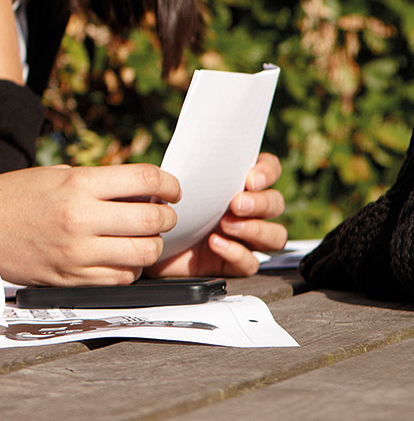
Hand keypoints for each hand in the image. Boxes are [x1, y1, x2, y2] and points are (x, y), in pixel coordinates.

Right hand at [0, 164, 181, 285]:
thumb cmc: (13, 196)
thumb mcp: (55, 175)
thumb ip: (98, 184)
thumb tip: (144, 194)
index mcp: (76, 184)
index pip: (146, 180)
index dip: (169, 184)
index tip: (171, 189)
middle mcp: (79, 218)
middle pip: (152, 220)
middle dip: (165, 216)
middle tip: (160, 214)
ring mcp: (76, 252)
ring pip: (144, 253)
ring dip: (150, 244)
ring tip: (139, 237)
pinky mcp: (71, 278)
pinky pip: (121, 278)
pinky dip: (129, 268)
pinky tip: (119, 257)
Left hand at [148, 153, 288, 276]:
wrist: (145, 242)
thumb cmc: (161, 208)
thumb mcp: (171, 185)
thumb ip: (188, 170)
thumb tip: (192, 157)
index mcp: (236, 185)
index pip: (268, 171)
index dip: (267, 172)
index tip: (251, 179)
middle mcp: (248, 211)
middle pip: (276, 204)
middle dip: (261, 203)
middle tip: (236, 204)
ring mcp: (244, 238)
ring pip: (275, 236)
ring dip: (256, 229)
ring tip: (226, 225)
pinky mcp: (235, 262)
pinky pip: (251, 262)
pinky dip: (236, 253)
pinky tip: (216, 244)